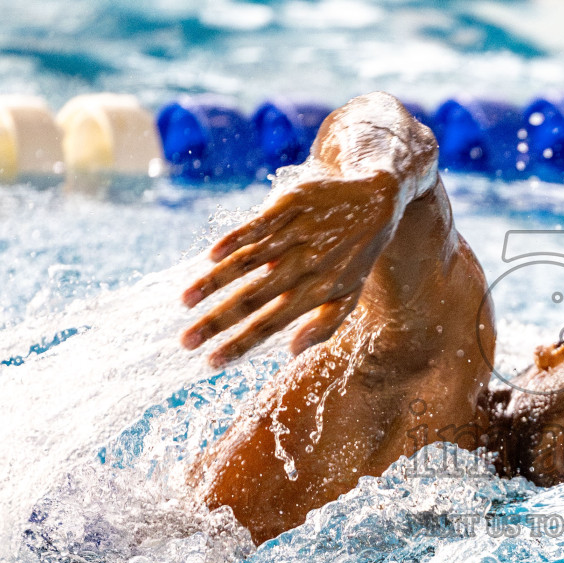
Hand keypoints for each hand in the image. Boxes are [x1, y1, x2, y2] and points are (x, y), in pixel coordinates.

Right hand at [179, 171, 399, 367]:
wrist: (378, 199)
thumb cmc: (356, 256)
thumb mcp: (351, 295)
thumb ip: (324, 326)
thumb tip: (290, 352)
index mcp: (320, 290)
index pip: (272, 323)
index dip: (241, 344)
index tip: (210, 363)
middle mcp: (307, 264)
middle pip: (254, 298)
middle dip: (217, 322)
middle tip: (185, 342)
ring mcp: (298, 233)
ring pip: (250, 261)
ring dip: (214, 281)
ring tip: (184, 302)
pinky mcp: (290, 204)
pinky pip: (258, 224)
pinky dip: (234, 239)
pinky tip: (210, 257)